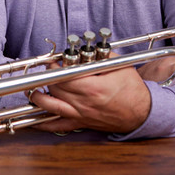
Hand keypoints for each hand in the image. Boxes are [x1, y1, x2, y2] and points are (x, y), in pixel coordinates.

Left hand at [28, 60, 150, 133]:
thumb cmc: (132, 89)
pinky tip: (34, 120)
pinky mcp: (82, 123)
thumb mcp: (119, 66)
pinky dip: (45, 124)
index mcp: (93, 88)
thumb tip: (87, 48)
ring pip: (53, 107)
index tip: (52, 62)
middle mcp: (84, 103)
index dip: (55, 69)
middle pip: (56, 89)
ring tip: (33, 91)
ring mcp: (82, 115)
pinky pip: (60, 126)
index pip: (65, 77)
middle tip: (47, 70)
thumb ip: (102, 55)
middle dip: (47, 78)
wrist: (141, 113)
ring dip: (39, 98)